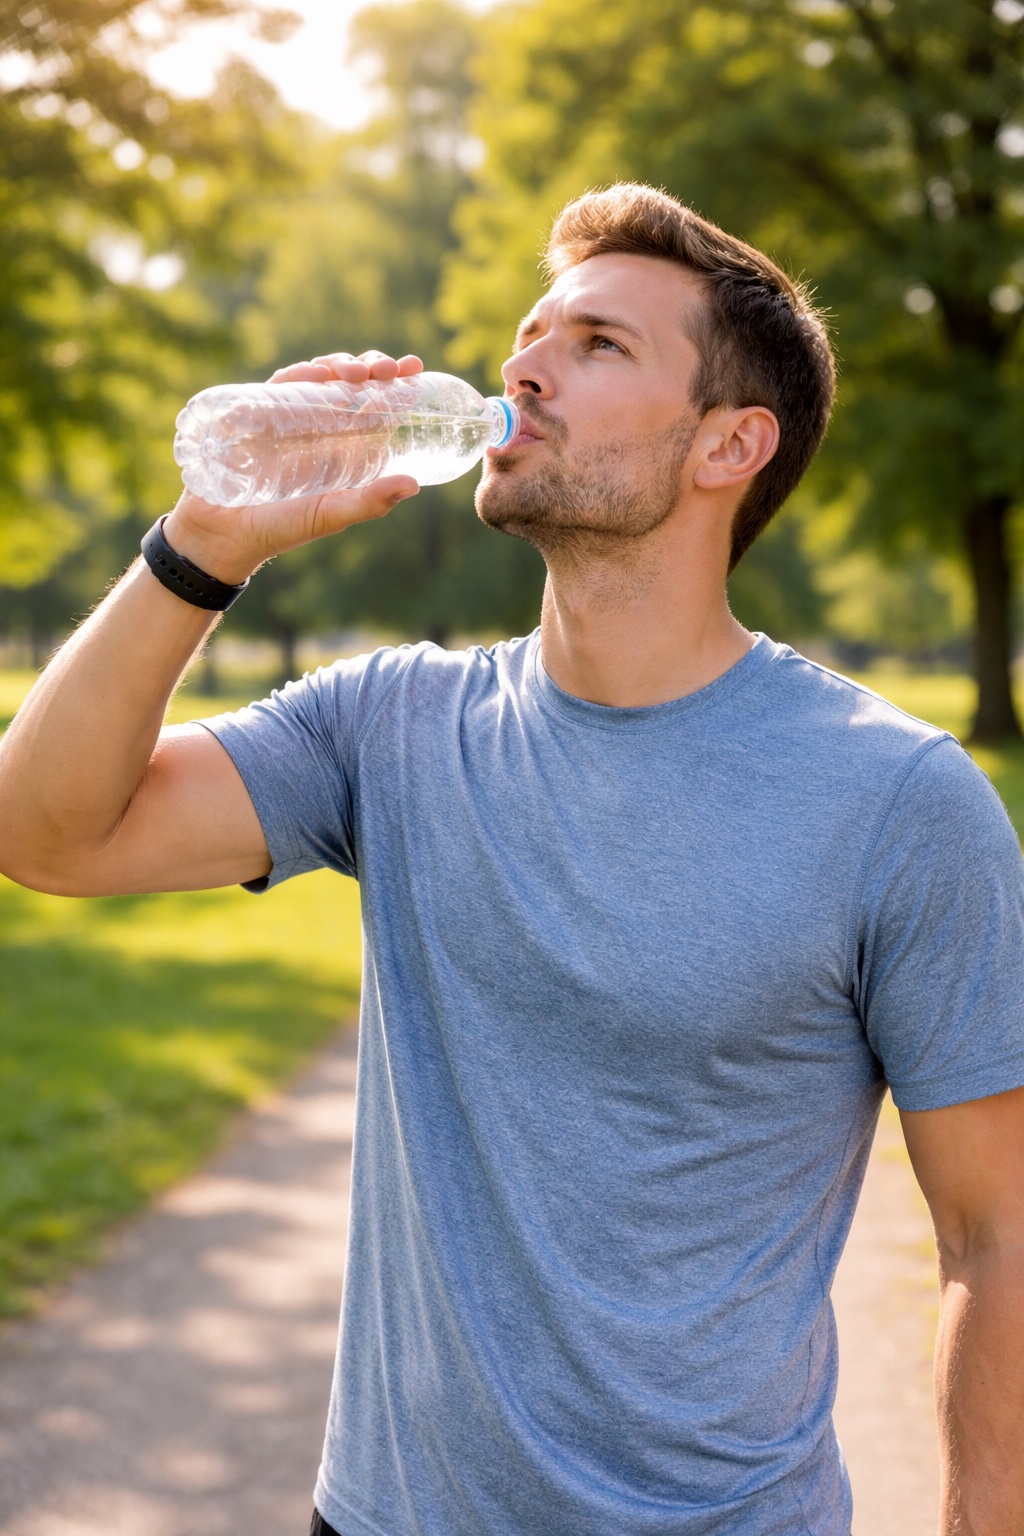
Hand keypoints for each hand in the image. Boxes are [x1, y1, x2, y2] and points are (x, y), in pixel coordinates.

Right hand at [162, 350, 424, 583]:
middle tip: (385, 370)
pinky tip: (315, 373)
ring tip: (354, 372)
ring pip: (318, 376)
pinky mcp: (253, 411)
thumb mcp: (330, 515)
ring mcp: (285, 415)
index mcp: (342, 444)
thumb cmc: (279, 529)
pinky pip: (278, 384)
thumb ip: (369, 502)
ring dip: (339, 364)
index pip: (373, 402)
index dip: (393, 381)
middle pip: (349, 381)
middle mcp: (317, 424)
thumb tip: (414, 483)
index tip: (413, 367)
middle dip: (370, 366)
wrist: (221, 535)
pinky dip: (298, 374)